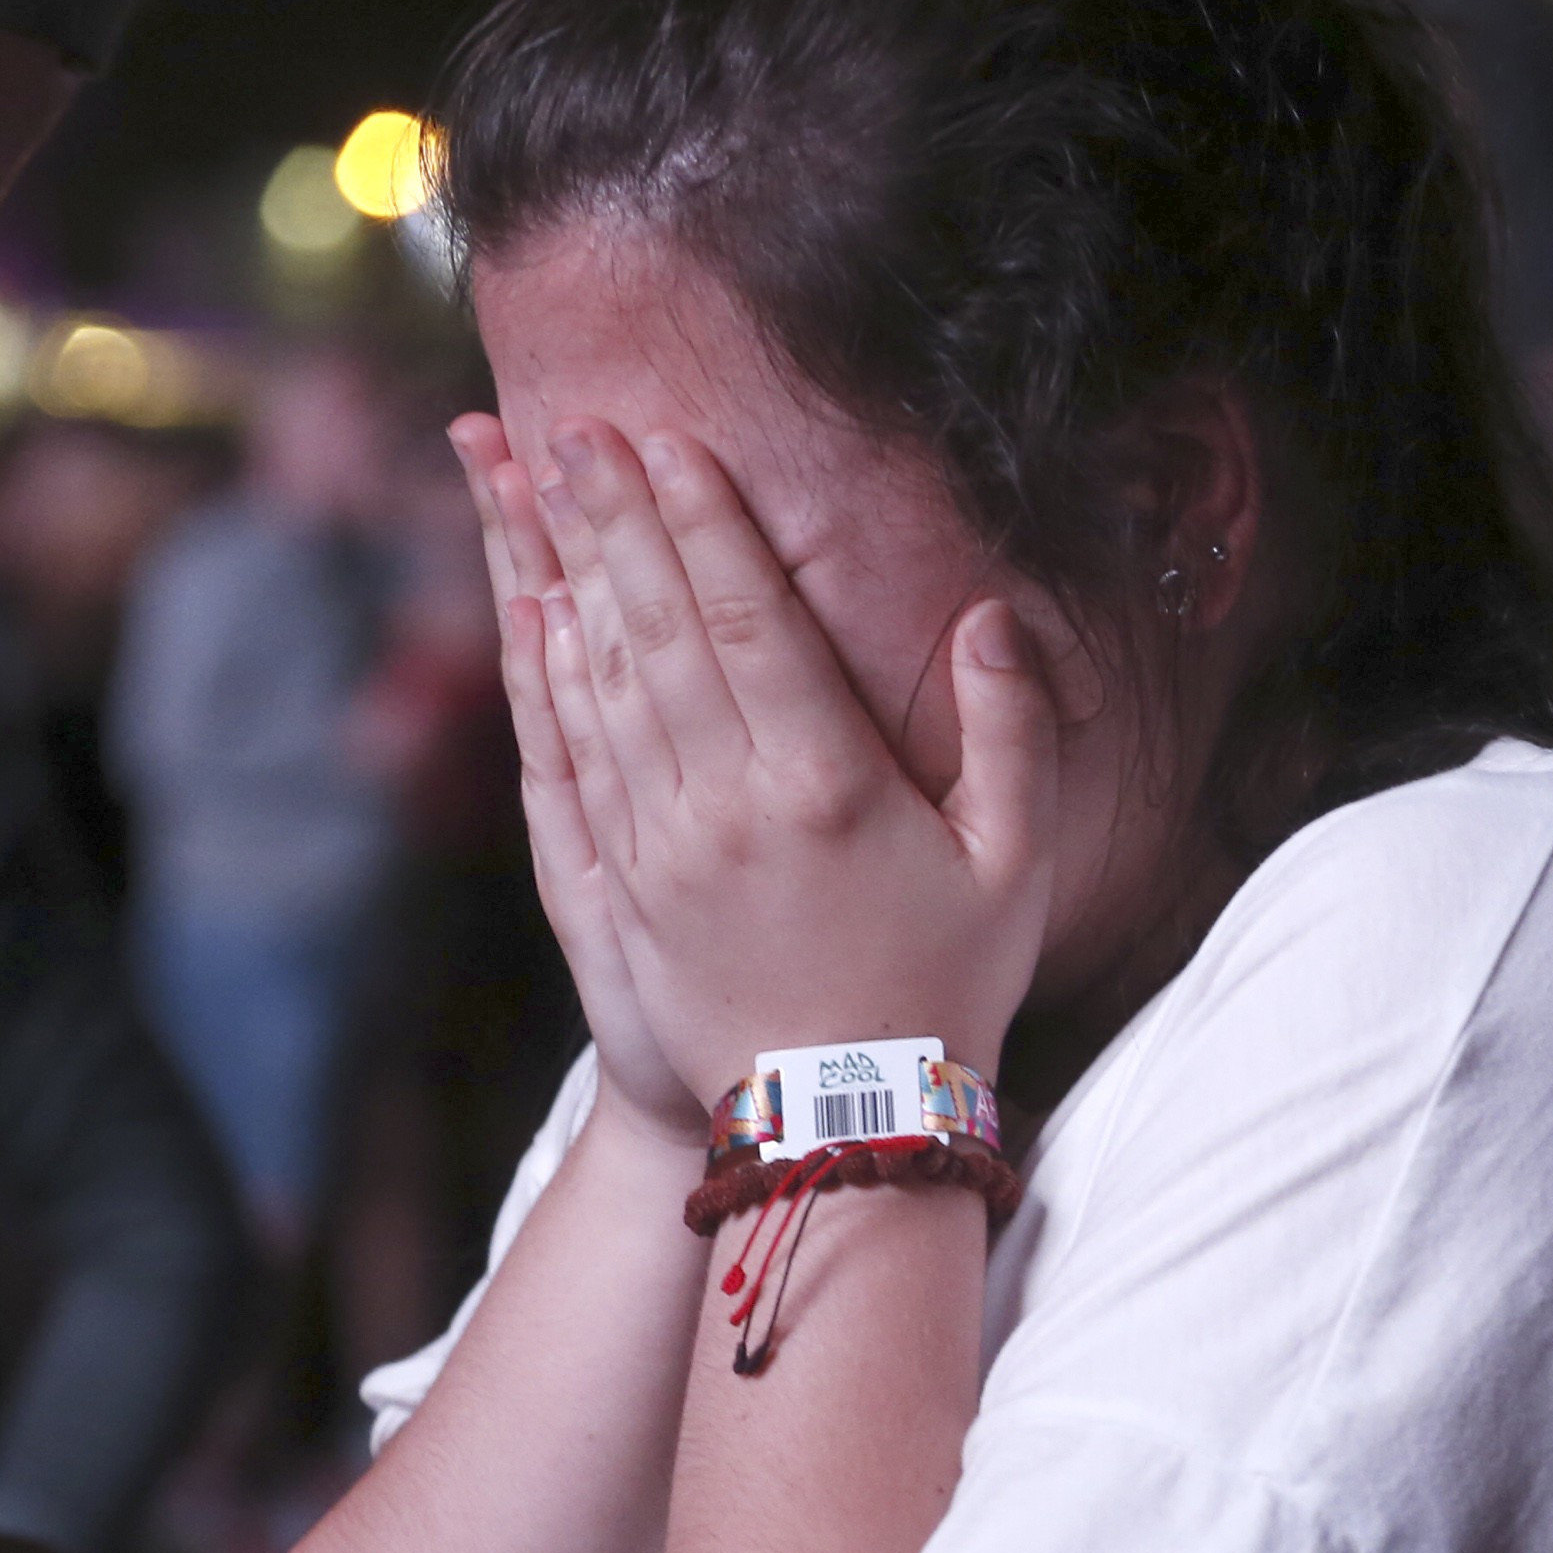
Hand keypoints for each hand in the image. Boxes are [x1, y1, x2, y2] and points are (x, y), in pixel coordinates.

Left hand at [525, 423, 1059, 1109]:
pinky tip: (539, 612)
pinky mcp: (616, 888)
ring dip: (567, 572)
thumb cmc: (946, 988)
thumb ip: (1012, 733)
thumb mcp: (1016, 864)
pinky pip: (570, 759)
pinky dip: (548, 677)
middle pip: (659, 628)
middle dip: (616, 517)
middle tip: (580, 426)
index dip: (705, 523)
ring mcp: (657, 848)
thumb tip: (991, 616)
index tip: (670, 442)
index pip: (750, 621)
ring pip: (600, 680)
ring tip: (536, 484)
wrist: (840, 1126)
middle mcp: (726, 807)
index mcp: (828, 789)